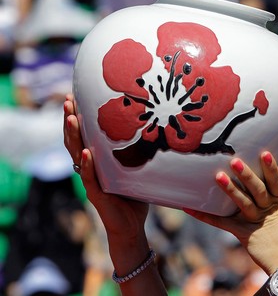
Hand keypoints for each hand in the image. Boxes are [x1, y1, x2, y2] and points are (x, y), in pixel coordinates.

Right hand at [63, 94, 148, 239]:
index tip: (75, 96)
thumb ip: (141, 152)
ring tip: (71, 118)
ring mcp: (91, 181)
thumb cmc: (135, 197)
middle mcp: (89, 168)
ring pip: (77, 155)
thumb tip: (161, 127)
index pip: (84, 135)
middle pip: (75, 140)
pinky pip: (89, 178)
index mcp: (97, 161)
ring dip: (74, 137)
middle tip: (68, 99)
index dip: (78, 117)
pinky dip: (86, 166)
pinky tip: (86, 154)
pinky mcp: (97, 195)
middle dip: (70, 119)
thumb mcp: (138, 169)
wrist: (131, 227)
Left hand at [184, 153, 277, 273]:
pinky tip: (191, 208)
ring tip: (218, 176)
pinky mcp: (245, 234)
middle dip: (246, 174)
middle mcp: (269, 209)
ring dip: (230, 190)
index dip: (271, 167)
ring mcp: (257, 221)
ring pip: (243, 203)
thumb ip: (270, 201)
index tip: (265, 152)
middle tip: (234, 160)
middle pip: (258, 189)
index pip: (276, 181)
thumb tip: (255, 183)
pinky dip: (206, 215)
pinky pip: (223, 223)